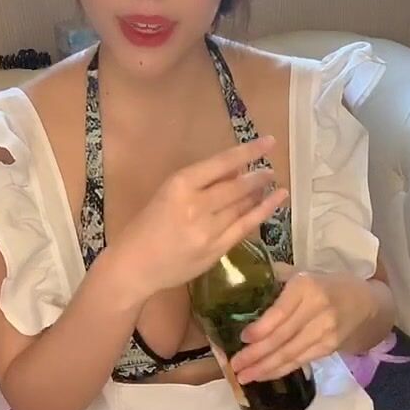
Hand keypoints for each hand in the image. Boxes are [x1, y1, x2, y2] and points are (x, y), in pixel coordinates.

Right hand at [111, 136, 287, 296]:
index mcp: (179, 185)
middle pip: (236, 187)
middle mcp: (195, 206)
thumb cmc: (146, 227)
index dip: (249, 152)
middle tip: (270, 171)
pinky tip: (272, 205)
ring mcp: (207, 231)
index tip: (268, 143)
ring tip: (274, 187)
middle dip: (258, 177)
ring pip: (242, 207)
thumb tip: (234, 171)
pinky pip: (243, 229)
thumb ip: (199, 184)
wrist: (135, 266)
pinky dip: (260, 215)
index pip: (222, 164)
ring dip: (261, 195)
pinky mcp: (215, 251)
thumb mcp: (167, 194)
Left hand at [230, 266, 374, 383]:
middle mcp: (317, 310)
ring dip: (264, 368)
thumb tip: (242, 283)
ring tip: (243, 377)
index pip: (281, 312)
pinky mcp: (328, 348)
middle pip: (283, 337)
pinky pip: (299, 362)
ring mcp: (325, 332)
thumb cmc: (325, 286)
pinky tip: (263, 376)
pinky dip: (279, 371)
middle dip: (256, 354)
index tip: (243, 338)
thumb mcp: (304, 274)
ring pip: (290, 354)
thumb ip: (277, 279)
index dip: (262, 328)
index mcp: (307, 287)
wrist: (364, 303)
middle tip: (234, 366)